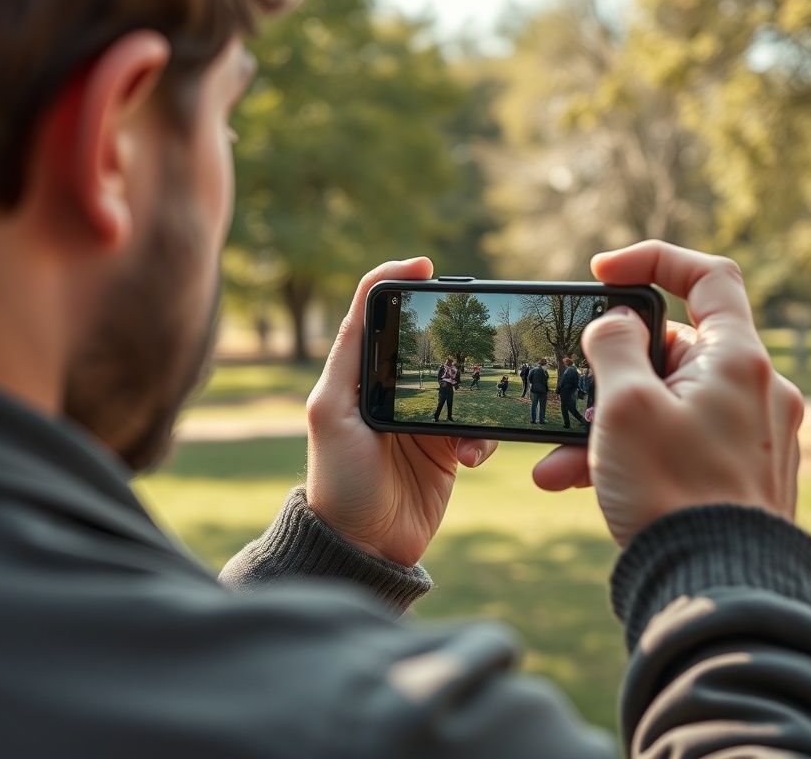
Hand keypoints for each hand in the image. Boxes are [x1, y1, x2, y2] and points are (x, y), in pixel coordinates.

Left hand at [306, 258, 497, 566]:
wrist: (365, 546)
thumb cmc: (338, 479)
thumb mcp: (330, 411)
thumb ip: (348, 355)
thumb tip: (371, 295)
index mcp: (358, 376)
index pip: (376, 314)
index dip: (396, 280)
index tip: (426, 265)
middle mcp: (390, 391)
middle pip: (427, 343)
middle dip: (452, 340)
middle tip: (474, 335)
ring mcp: (422, 420)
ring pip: (461, 384)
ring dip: (470, 400)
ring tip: (461, 436)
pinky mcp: (447, 449)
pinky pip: (477, 428)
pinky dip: (480, 438)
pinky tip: (467, 459)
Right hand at [533, 241, 803, 545]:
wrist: (714, 590)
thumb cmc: (672, 493)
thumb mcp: (624, 407)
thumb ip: (611, 347)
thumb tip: (613, 324)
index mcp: (737, 361)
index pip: (709, 277)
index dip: (653, 260)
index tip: (602, 273)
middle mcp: (753, 391)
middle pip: (670, 352)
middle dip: (604, 375)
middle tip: (566, 394)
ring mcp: (746, 434)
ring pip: (662, 405)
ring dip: (603, 425)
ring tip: (553, 461)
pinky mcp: (732, 472)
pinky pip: (671, 443)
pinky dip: (626, 454)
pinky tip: (573, 481)